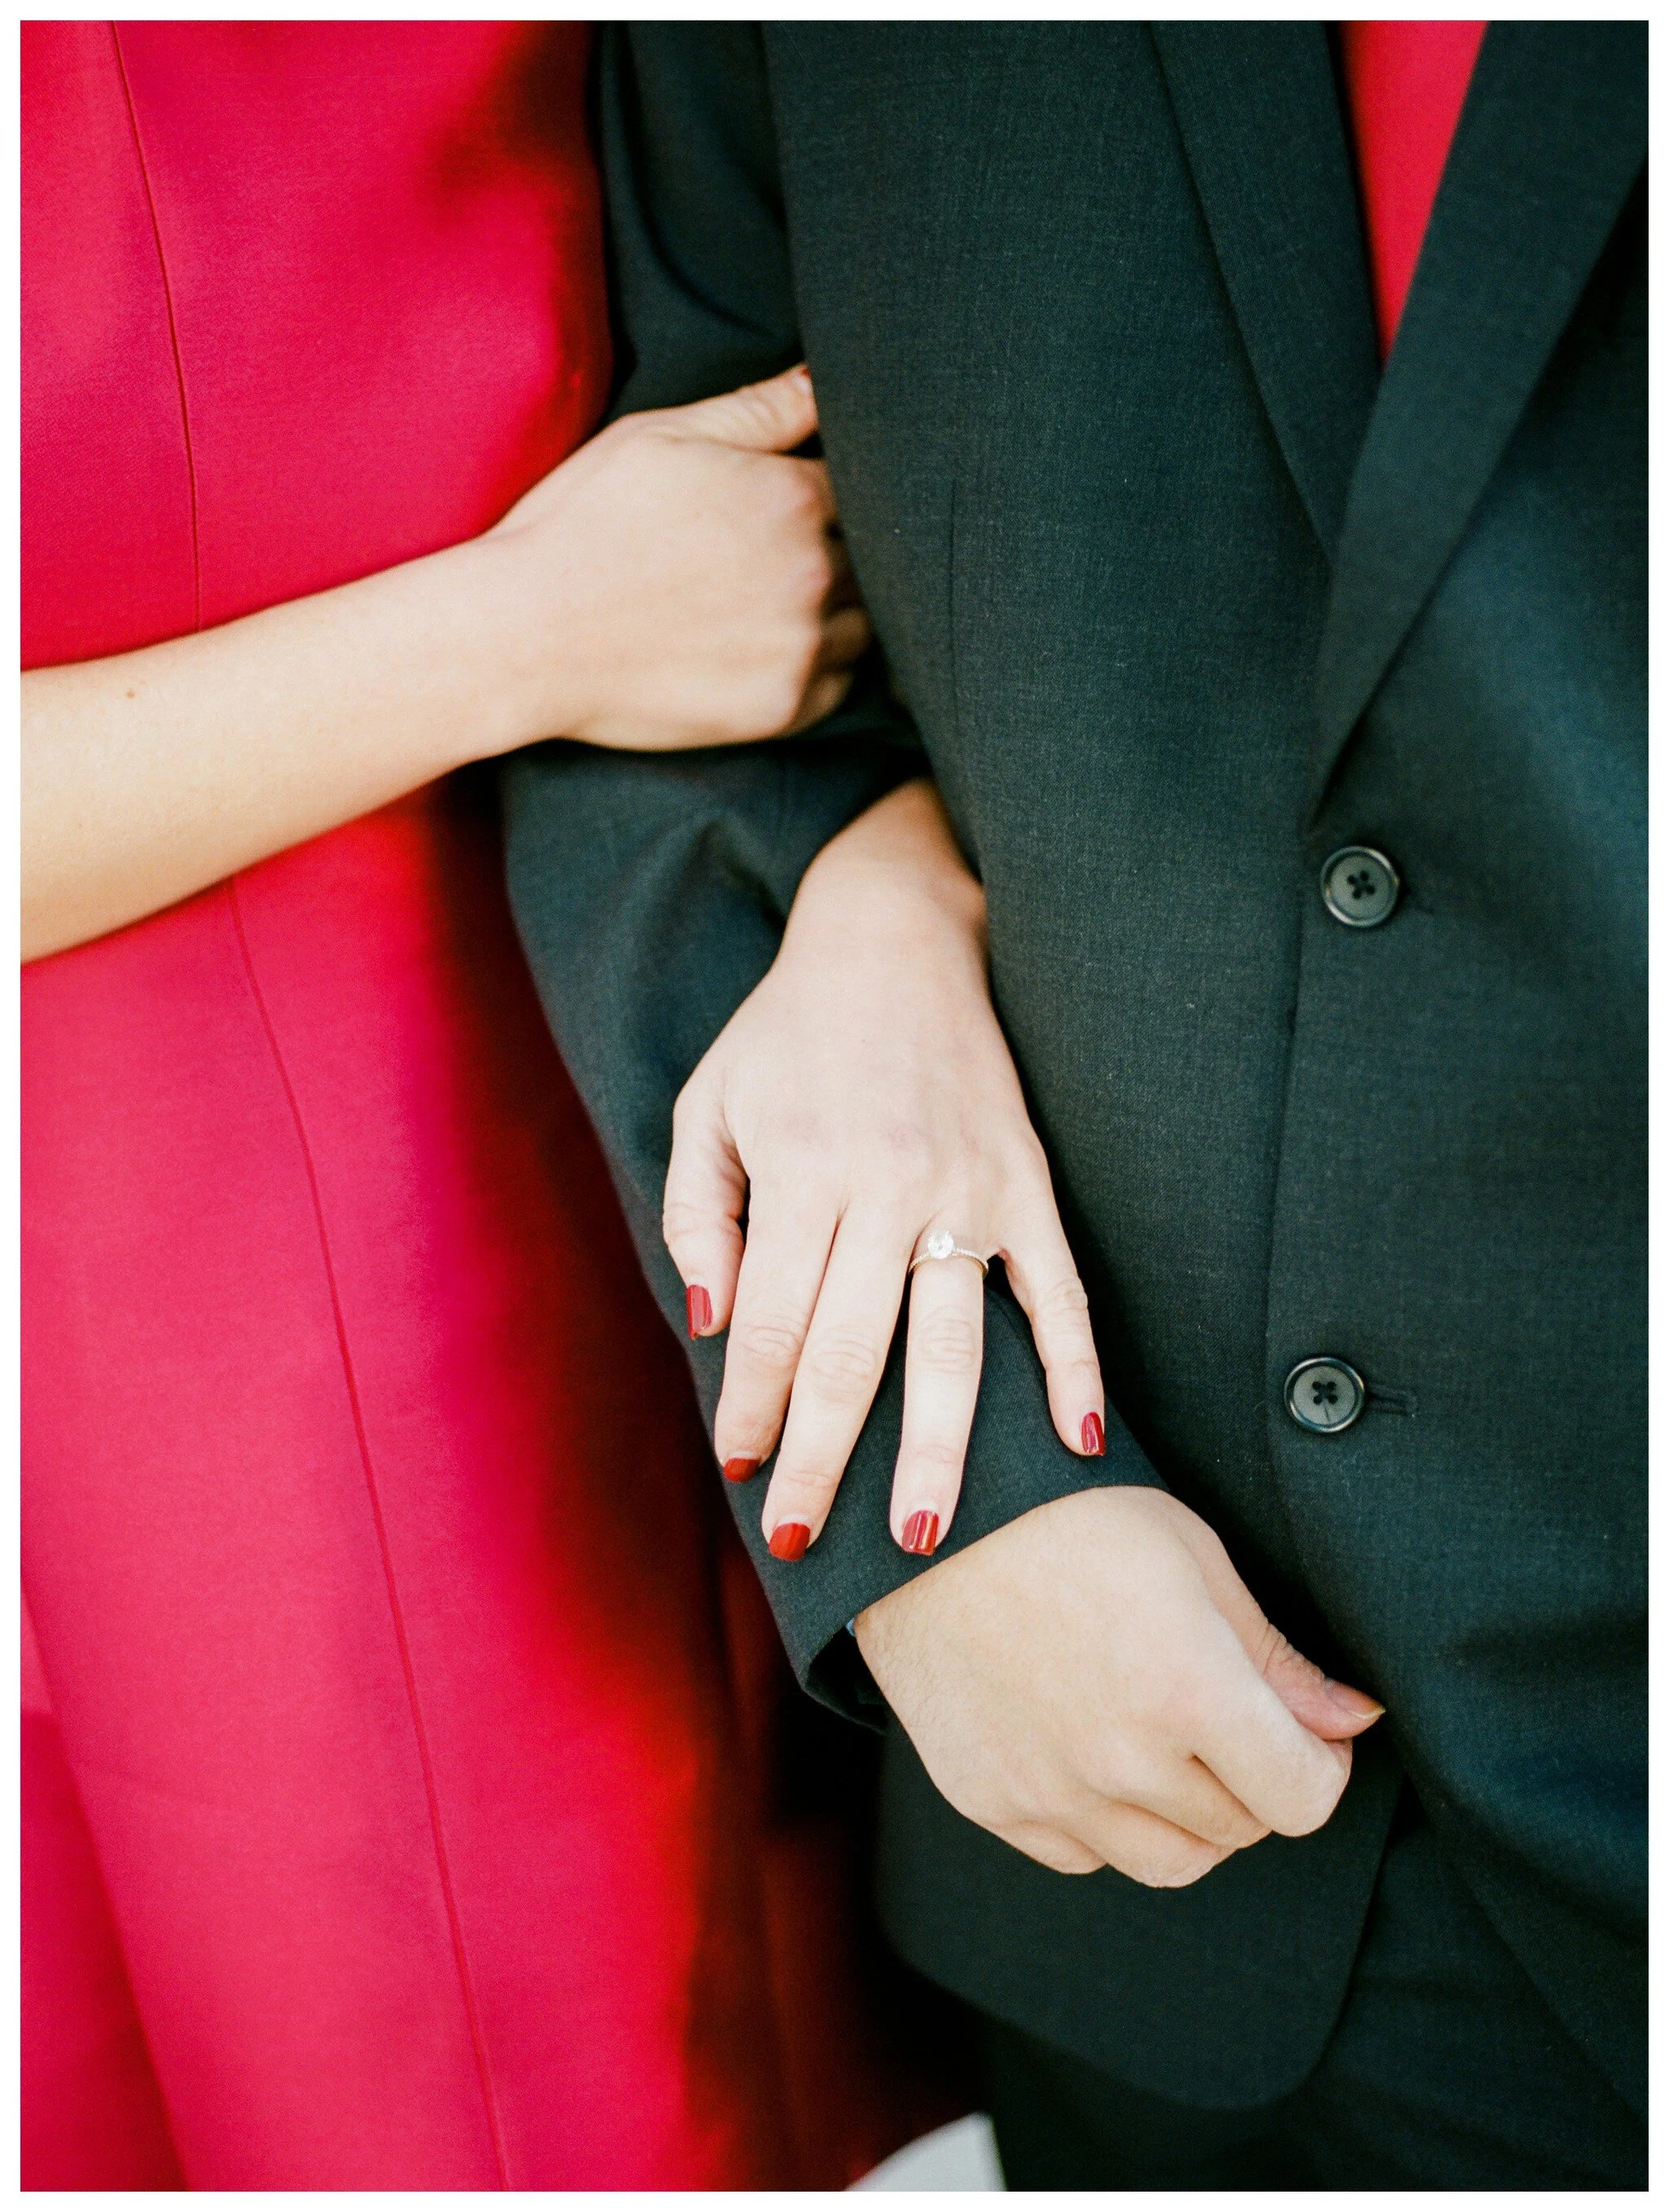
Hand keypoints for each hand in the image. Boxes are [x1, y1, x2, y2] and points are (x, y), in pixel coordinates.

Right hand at [484, 363, 868, 749]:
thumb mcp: (659, 438)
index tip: (774, 508)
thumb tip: (826, 378)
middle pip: (869, 555)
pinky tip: (764, 651)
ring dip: (834, 612)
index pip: (855, 485)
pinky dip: (817, 669)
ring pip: (862, 623)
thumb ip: (758, 409)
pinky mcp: (784, 709)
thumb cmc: (581, 525)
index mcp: (790, 495)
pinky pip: (838, 686)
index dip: (819, 493)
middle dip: (832, 551)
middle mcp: (813, 572)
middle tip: (764, 560)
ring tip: (767, 606)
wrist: (525, 636)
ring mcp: (802, 646)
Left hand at [664, 777, 1105, 1561]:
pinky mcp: (1028, 1181)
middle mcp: (890, 1188)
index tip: (737, 1469)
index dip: (750, 1407)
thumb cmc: (785, 1030)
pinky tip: (1081, 1444)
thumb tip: (710, 1322)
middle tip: (801, 1541)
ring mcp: (971, 1189)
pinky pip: (1060, 1290)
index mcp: (803, 1170)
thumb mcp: (708, 1103)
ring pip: (954, 1345)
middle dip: (821, 1459)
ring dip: (937, 1448)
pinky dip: (1074, 1367)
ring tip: (919, 1536)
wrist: (899, 934)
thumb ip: (700, 1213)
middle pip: (853, 1355)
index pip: (773, 1323)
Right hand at [855, 1487, 1384, 1884]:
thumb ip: (1276, 1658)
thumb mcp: (1192, 1555)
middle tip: (1226, 1711)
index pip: (1304, 1798)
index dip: (1322, 1764)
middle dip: (1254, 1777)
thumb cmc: (1071, 1510)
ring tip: (1164, 1736)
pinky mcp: (991, 1802)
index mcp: (1189, 1691)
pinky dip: (1109, 1821)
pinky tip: (1094, 1746)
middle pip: (1242, 1829)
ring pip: (1170, 1862)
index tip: (1307, 1728)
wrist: (928, 1512)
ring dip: (1189, 1814)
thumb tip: (1351, 1722)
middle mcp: (1122, 1761)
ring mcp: (1051, 1791)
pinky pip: (1085, 1855)